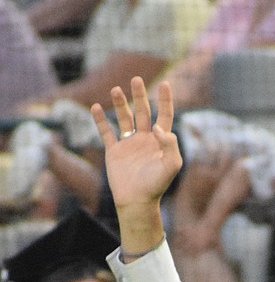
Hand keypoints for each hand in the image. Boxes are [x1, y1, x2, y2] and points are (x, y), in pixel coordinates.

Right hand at [91, 77, 180, 224]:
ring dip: (120, 103)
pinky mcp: (114, 151)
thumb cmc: (156, 185)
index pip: (164, 116)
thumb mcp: (171, 165)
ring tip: (116, 89)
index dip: (165, 100)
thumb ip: (171, 144)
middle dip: (140, 95)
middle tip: (136, 80)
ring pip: (124, 118)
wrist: (137, 201)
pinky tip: (95, 107)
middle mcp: (145, 140)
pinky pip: (106, 132)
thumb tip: (158, 126)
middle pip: (143, 112)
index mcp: (160, 142)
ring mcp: (128, 144)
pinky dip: (100, 120)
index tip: (165, 84)